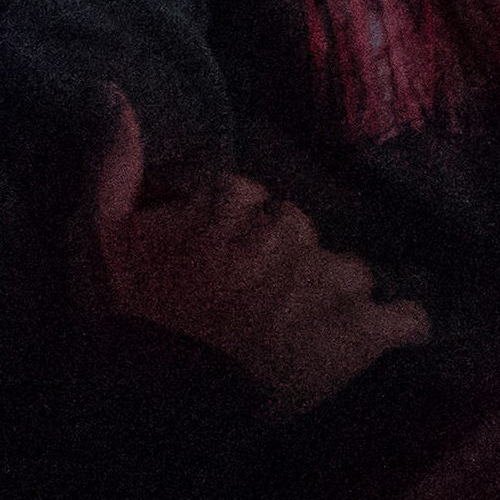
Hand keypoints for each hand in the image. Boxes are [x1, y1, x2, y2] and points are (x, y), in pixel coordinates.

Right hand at [84, 97, 427, 418]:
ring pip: (348, 269)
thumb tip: (110, 87)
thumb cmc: (124, 322)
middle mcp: (287, 229)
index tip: (209, 261)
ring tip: (305, 326)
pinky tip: (387, 334)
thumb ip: (111, 158)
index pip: (242, 194)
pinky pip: (406, 318)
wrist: (160, 411)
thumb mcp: (93, 232)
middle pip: (296, 228)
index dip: (226, 229)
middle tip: (252, 300)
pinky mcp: (360, 336)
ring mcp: (330, 282)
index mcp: (229, 200)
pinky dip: (400, 324)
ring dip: (332, 292)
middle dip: (280, 257)